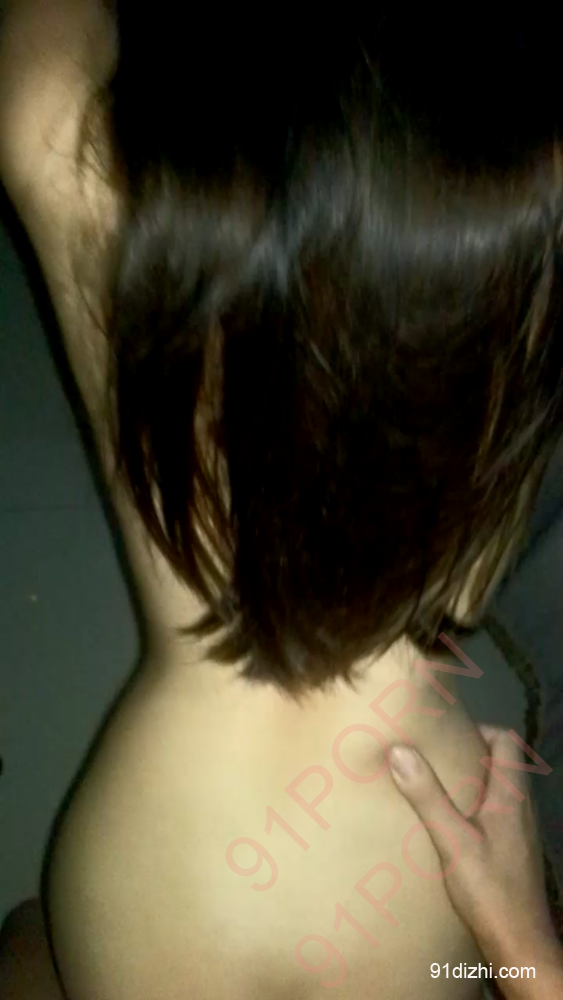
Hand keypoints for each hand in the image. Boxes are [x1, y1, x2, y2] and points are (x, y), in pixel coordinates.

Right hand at [388, 726, 561, 972]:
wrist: (521, 946)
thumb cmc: (490, 890)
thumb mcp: (453, 842)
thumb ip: (428, 797)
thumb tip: (399, 750)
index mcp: (511, 796)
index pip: (507, 740)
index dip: (479, 729)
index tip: (445, 734)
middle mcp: (522, 807)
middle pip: (503, 762)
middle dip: (470, 753)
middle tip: (433, 757)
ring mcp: (521, 831)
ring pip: (500, 788)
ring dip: (472, 781)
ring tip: (436, 785)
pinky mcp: (515, 851)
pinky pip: (498, 812)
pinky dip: (476, 806)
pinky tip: (449, 824)